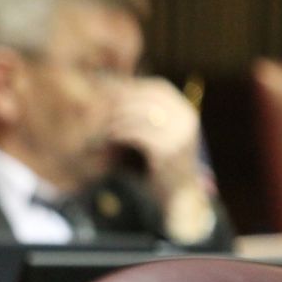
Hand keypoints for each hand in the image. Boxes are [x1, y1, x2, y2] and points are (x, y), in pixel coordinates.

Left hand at [107, 77, 214, 242]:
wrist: (179, 195)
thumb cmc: (160, 163)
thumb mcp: (157, 133)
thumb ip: (144, 114)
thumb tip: (115, 91)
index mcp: (185, 110)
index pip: (157, 87)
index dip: (131, 86)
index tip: (106, 89)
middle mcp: (186, 118)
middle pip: (146, 99)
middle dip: (119, 101)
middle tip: (95, 104)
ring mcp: (180, 134)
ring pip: (139, 115)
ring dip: (114, 118)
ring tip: (97, 123)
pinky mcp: (169, 150)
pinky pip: (137, 134)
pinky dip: (118, 133)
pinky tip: (105, 137)